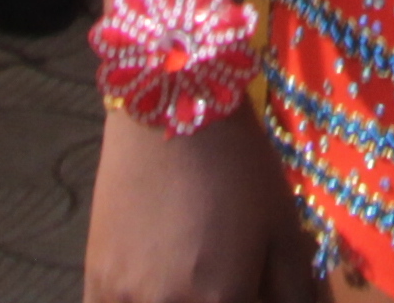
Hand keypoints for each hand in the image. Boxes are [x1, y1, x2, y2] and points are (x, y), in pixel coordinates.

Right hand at [85, 105, 296, 302]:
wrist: (173, 109)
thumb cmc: (240, 165)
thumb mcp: (285, 230)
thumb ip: (296, 293)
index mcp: (223, 300)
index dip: (256, 301)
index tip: (257, 287)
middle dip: (223, 300)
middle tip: (231, 275)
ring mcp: (125, 299)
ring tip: (194, 277)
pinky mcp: (96, 283)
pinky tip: (156, 287)